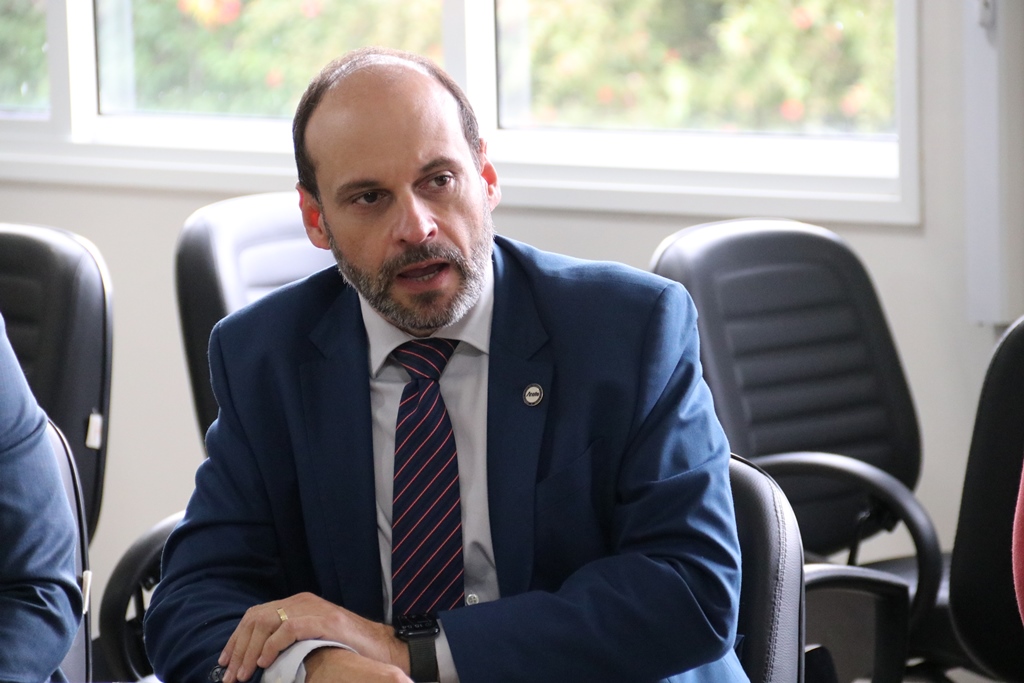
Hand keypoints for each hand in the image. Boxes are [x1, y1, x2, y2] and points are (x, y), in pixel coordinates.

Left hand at [217, 592, 407, 681]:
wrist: (381, 648)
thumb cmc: (347, 649)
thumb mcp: (313, 639)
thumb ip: (289, 641)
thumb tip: (258, 659)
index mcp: (297, 605)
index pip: (255, 615)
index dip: (236, 638)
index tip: (225, 662)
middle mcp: (302, 602)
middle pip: (256, 618)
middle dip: (238, 648)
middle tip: (231, 675)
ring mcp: (314, 610)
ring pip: (267, 622)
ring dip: (250, 650)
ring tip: (244, 674)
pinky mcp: (324, 621)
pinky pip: (289, 628)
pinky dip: (272, 645)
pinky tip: (265, 663)